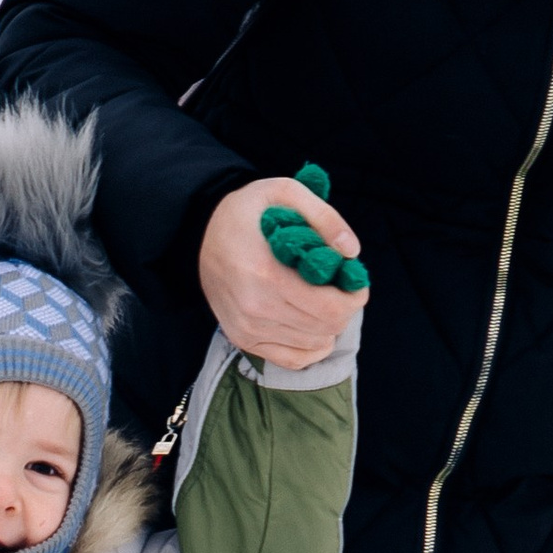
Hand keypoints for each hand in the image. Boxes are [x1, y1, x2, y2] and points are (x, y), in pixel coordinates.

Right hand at [199, 174, 364, 371]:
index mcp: (266, 273)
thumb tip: (351, 252)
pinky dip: (312, 347)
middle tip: (339, 286)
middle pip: (327, 327)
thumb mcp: (283, 192)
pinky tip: (312, 325)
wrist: (197, 234)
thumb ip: (323, 216)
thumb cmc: (245, 212)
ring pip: (315, 344)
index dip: (355, 295)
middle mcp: (255, 309)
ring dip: (329, 324)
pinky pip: (294, 360)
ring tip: (321, 298)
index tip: (353, 278)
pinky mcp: (243, 340)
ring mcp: (248, 329)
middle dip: (345, 307)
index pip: (331, 307)